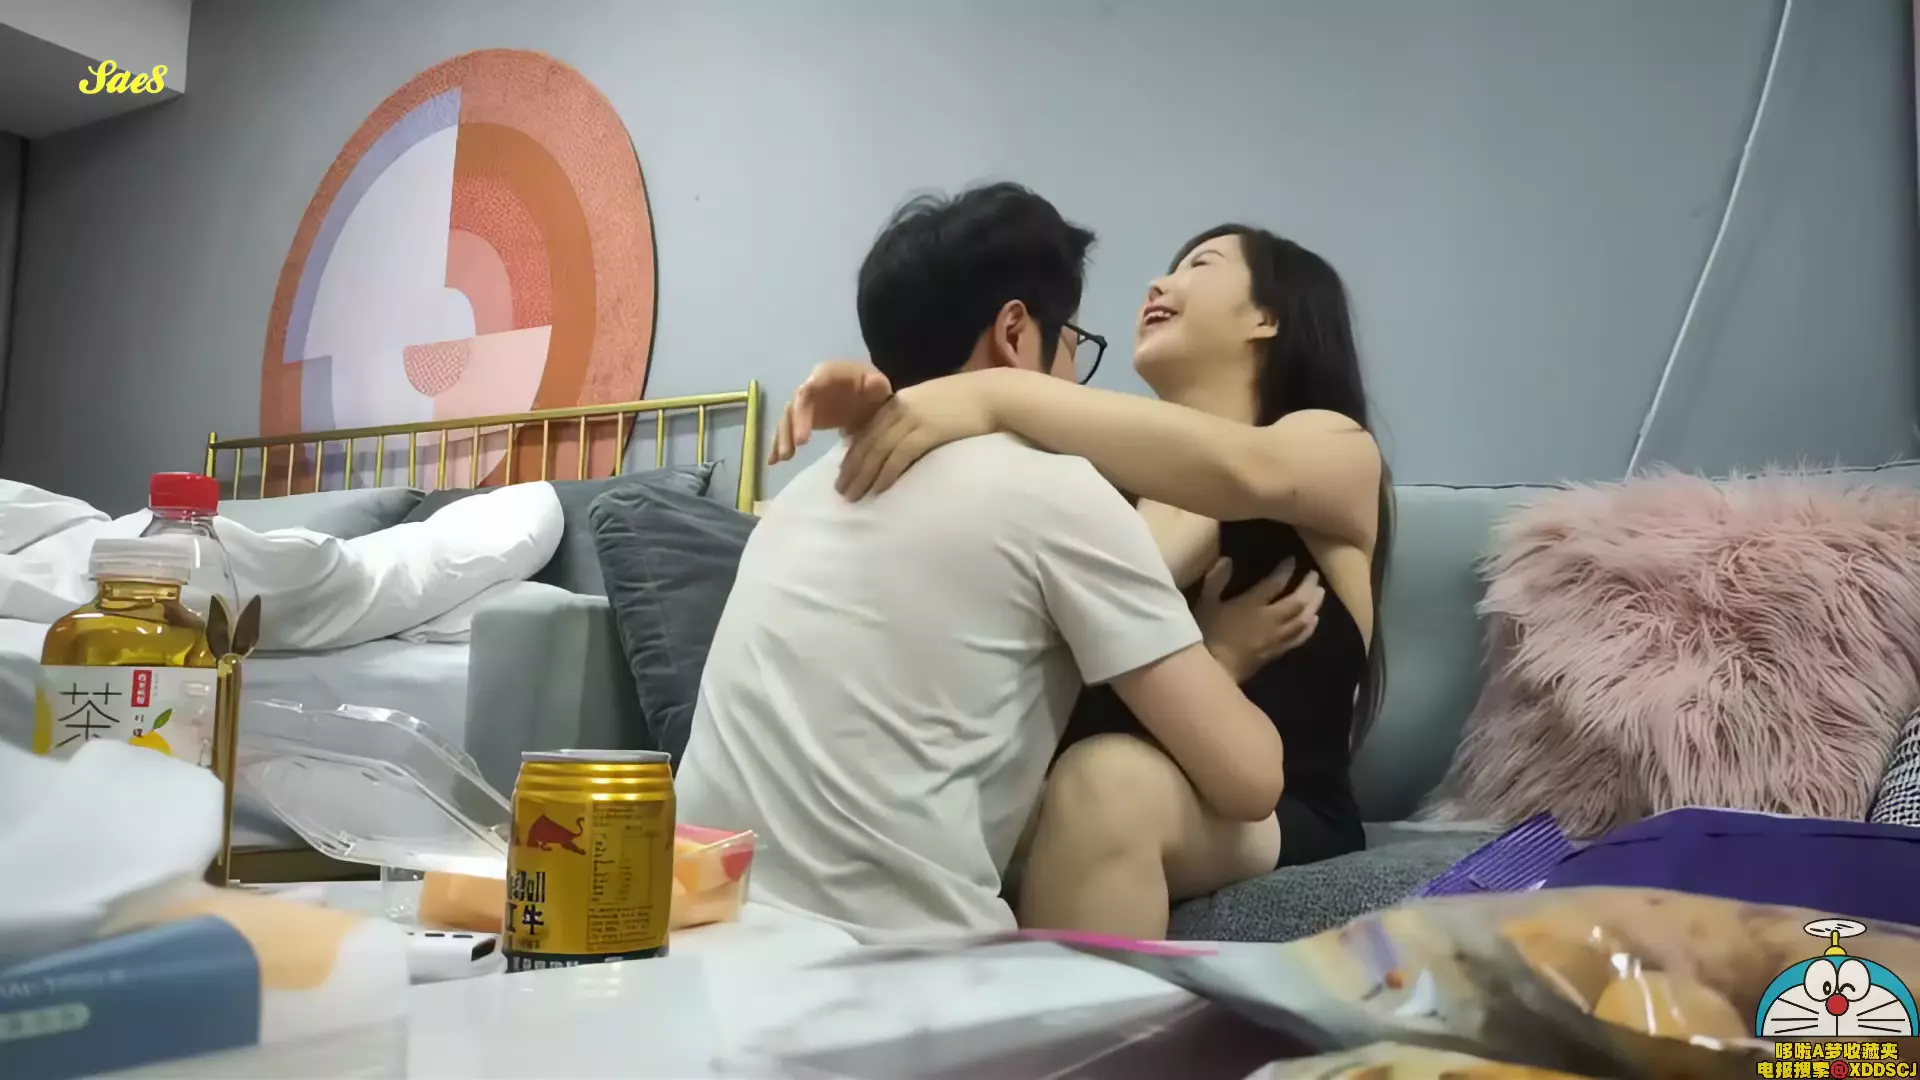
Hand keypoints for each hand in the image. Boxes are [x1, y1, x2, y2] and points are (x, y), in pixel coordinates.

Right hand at [770, 360, 893, 464]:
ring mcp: (804, 403)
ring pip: (787, 419)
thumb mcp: (878, 385)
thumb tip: (872, 384)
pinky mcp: (802, 418)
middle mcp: (809, 386)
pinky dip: (779, 443)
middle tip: (792, 451)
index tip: (803, 439)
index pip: (809, 390)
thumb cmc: (872, 390)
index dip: (803, 413)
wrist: (869, 397)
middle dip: (791, 428)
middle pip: (795, 406)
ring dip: (782, 438)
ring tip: (782, 459)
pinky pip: (788, 429)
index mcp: (826, 374)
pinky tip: (773, 461)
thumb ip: (875, 385)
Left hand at [836, 372, 1000, 498]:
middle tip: (840, 492)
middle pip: (867, 443)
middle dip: (851, 469)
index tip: (843, 474)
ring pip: (878, 451)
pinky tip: (878, 490)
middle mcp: (899, 408)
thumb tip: (894, 436)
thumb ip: (908, 417)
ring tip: (853, 496)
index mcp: (896, 401)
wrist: (992, 395)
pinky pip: (900, 456)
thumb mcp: (929, 404)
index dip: (852, 454)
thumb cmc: (965, 402)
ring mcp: (913, 419)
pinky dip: (886, 474)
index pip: (866, 431)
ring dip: (863, 476)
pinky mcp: (928, 431)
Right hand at [1197, 557, 1322, 682]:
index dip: (1286, 570)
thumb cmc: (1206, 635)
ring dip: (1314, 605)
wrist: (1213, 671)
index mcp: (1252, 605)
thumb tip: (1228, 560)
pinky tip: (1314, 620)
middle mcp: (1270, 620)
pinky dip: (1309, 627)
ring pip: (1303, 619)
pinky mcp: (1277, 652)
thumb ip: (1215, 581)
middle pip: (1297, 601)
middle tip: (1313, 575)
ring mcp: (1276, 638)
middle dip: (1307, 586)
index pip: (1275, 583)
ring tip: (1320, 593)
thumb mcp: (1205, 604)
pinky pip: (1299, 638)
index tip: (1292, 560)